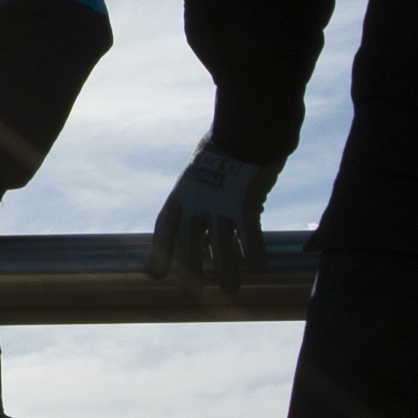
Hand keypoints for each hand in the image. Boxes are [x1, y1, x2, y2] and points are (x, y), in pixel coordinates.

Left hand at [145, 146, 274, 291]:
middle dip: (190, 270)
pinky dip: (255, 254)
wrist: (247, 123)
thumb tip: (225, 209)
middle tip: (192, 294)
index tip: (156, 274)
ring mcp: (220, 204)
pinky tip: (260, 269)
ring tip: (231, 289)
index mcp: (184, 190)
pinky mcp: (246, 203)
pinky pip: (250, 236)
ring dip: (226, 270)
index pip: (165, 225)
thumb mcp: (208, 163)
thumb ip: (210, 188)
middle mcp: (197, 201)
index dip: (161, 251)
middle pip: (189, 243)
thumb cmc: (231, 139)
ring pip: (221, 246)